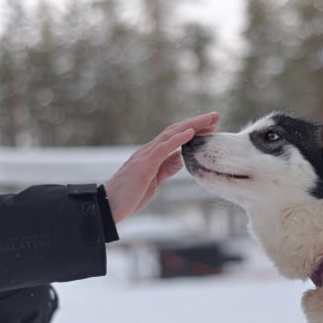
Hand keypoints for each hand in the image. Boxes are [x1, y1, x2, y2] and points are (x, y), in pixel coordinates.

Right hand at [104, 112, 218, 222]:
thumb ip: (166, 167)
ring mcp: (145, 156)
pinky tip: (191, 133)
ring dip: (192, 126)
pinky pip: (163, 148)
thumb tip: (181, 158)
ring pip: (171, 134)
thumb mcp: (154, 180)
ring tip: (209, 120)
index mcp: (152, 155)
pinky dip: (178, 138)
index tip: (210, 127)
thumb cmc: (129, 195)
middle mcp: (149, 151)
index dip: (193, 130)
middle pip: (175, 131)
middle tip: (215, 116)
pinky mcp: (144, 165)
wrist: (107, 206)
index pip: (175, 137)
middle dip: (196, 123)